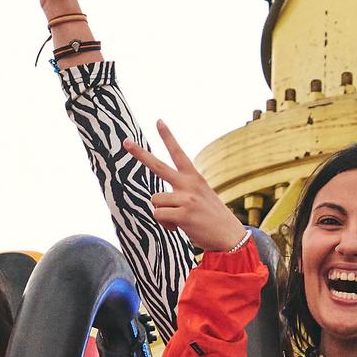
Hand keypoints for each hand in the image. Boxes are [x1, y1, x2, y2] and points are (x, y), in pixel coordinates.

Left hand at [121, 121, 248, 254]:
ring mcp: (186, 198)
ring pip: (155, 201)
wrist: (230, 235)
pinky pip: (159, 215)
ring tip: (179, 219)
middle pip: (158, 166)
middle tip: (125, 141)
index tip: (158, 121)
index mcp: (194, 177)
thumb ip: (183, 192)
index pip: (178, 153)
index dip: (168, 136)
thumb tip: (158, 202)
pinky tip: (179, 226)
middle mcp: (189, 184)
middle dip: (140, 153)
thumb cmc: (212, 218)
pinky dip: (165, 224)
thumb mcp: (201, 196)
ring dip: (163, 213)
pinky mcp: (183, 214)